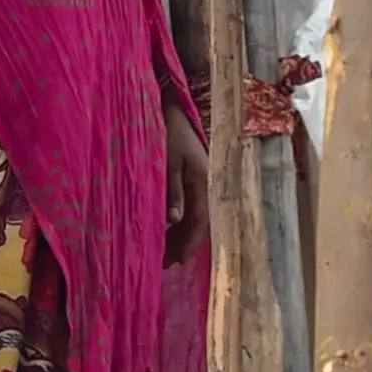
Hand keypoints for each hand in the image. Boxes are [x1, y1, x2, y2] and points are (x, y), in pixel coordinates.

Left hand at [167, 106, 212, 254]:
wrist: (172, 107)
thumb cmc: (168, 131)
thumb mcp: (167, 162)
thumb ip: (172, 191)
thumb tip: (175, 221)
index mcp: (204, 181)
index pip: (201, 221)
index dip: (189, 244)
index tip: (175, 262)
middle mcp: (207, 185)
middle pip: (200, 223)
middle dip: (184, 244)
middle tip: (164, 264)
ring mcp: (201, 182)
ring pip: (195, 216)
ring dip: (181, 235)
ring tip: (164, 252)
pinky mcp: (193, 178)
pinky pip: (189, 206)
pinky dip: (179, 221)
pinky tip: (166, 230)